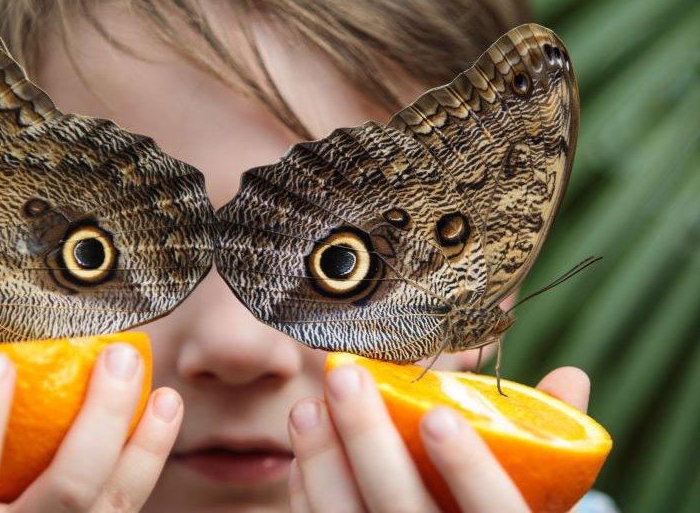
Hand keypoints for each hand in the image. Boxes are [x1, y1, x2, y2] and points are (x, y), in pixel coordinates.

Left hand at [287, 364, 589, 511]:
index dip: (469, 469)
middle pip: (401, 510)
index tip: (440, 415)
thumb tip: (569, 377)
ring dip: (325, 460)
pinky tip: (306, 443)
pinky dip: (310, 490)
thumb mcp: (542, 497)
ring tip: (310, 405)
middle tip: (346, 376)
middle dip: (369, 441)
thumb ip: (551, 442)